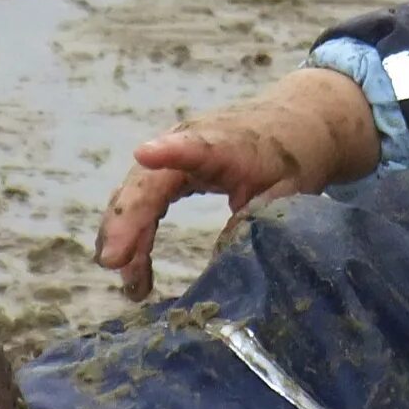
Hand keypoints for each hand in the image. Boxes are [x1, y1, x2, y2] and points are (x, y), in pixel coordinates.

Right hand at [93, 68, 378, 300]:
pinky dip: (137, 238)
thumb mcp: (287, 190)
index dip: (170, 151)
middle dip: (126, 220)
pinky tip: (137, 274)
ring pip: (136, 195)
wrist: (295, 122)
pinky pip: (144, 205)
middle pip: (148, 180)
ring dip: (126, 238)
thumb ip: (255, 217)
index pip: (194, 145)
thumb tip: (223, 257)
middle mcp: (189, 143)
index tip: (145, 153)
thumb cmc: (292, 156)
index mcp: (226, 143)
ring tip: (131, 286)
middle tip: (113, 261)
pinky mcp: (170, 173)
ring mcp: (172, 156)